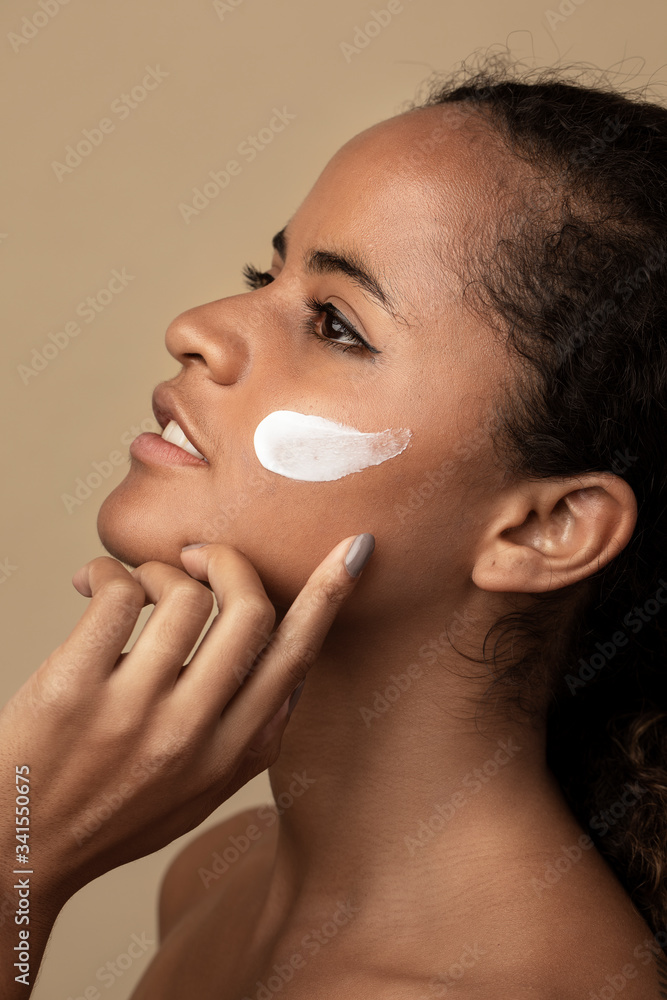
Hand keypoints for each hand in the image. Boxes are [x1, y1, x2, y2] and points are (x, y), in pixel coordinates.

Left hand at [0, 533, 373, 907]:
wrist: (15, 852)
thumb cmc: (108, 816)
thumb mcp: (199, 795)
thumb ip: (250, 740)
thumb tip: (294, 676)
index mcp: (231, 756)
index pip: (296, 659)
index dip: (330, 597)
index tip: (355, 549)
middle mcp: (193, 734)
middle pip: (251, 611)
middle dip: (230, 561)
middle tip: (199, 554)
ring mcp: (134, 713)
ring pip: (184, 594)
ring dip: (161, 569)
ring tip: (134, 584)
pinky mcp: (74, 690)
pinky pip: (119, 594)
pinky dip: (111, 573)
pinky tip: (94, 584)